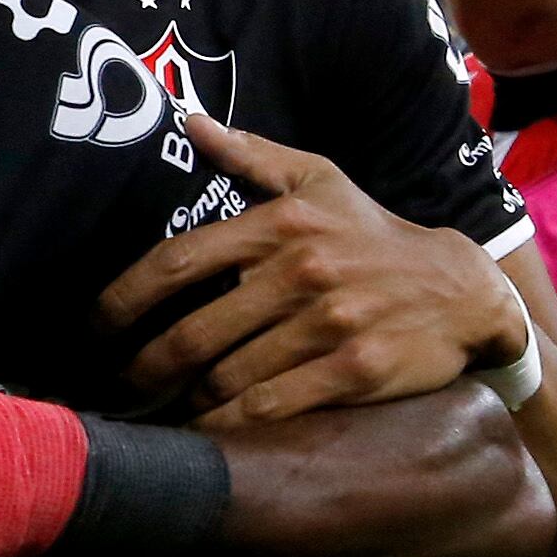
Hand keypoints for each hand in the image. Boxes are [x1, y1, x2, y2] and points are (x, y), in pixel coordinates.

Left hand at [97, 111, 527, 426]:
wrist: (463, 289)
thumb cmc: (375, 236)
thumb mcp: (321, 182)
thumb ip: (252, 154)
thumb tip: (189, 121)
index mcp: (281, 224)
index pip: (178, 260)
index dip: (124, 299)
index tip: (93, 328)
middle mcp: (301, 271)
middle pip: (193, 333)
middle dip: (143, 368)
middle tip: (117, 387)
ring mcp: (329, 323)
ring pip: (228, 376)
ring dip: (182, 403)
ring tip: (154, 414)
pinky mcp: (356, 371)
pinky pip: (272, 407)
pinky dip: (231, 426)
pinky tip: (208, 434)